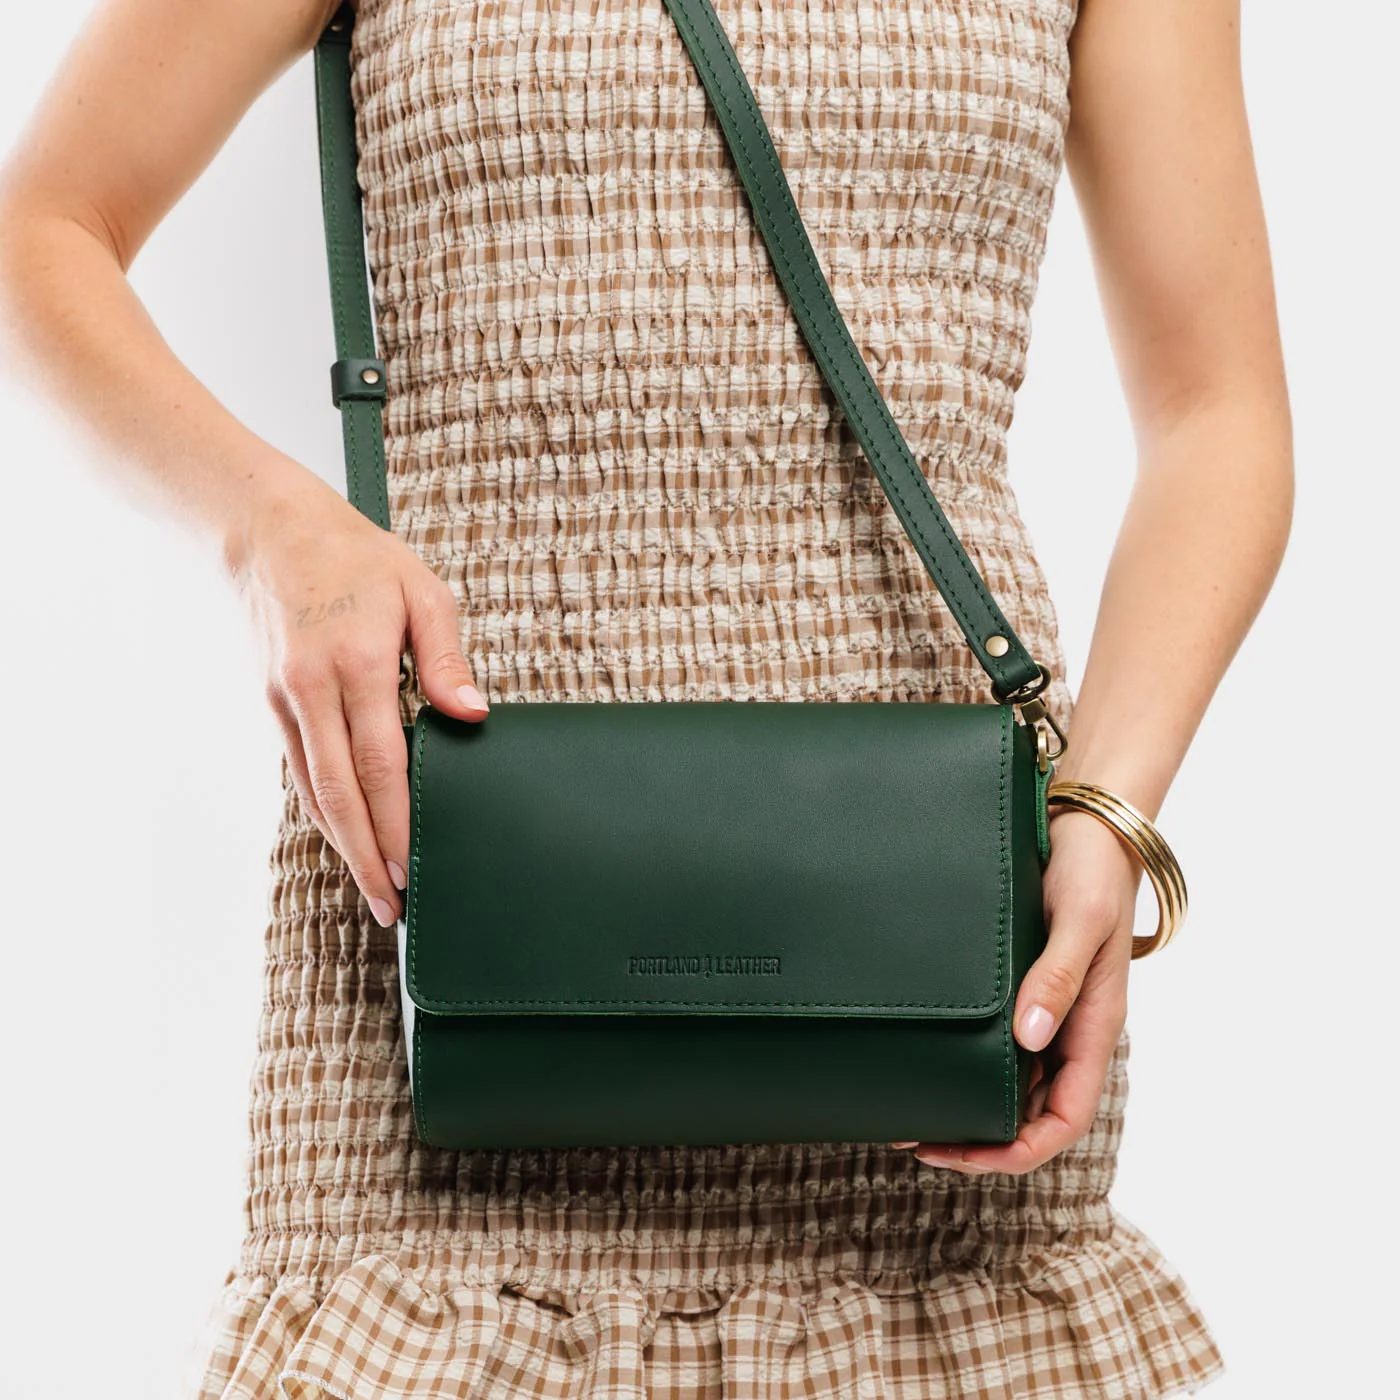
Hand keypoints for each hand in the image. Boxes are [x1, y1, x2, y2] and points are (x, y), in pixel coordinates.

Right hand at [229, 470, 488, 926]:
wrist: (268, 530)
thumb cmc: (357, 557)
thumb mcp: (421, 592)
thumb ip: (447, 660)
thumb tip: (473, 716)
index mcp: (358, 663)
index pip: (381, 763)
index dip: (397, 822)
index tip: (412, 866)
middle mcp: (313, 689)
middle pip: (340, 794)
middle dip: (367, 856)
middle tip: (391, 906)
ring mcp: (285, 699)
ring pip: (313, 790)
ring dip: (342, 844)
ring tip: (372, 887)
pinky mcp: (272, 702)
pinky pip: (298, 769)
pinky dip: (322, 810)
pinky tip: (345, 837)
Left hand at [892, 804, 1137, 1173]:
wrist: (1088, 825)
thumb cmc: (1093, 872)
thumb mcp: (1080, 923)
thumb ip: (1057, 977)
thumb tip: (1031, 1035)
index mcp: (1093, 1027)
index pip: (1062, 1120)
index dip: (1013, 1151)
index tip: (957, 1153)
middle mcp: (1070, 1029)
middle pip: (1029, 1114)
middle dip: (978, 1138)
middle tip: (911, 1136)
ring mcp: (1048, 1011)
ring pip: (1012, 1083)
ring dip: (968, 1103)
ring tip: (910, 1107)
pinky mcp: (1026, 987)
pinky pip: (999, 1043)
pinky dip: (966, 1062)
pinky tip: (928, 1059)